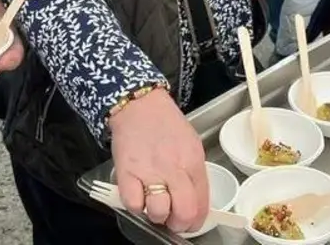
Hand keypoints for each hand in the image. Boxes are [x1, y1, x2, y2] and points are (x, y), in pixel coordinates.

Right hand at [111, 89, 208, 232]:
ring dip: (156, 215)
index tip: (190, 224)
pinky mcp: (127, 172)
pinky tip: (138, 194)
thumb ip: (194, 174)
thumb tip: (194, 202)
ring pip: (158, 212)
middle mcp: (174, 168)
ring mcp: (150, 171)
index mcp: (193, 161)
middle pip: (184, 212)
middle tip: (172, 220)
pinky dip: (136, 206)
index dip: (196, 222)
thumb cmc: (166, 124)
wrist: (140, 105)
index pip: (202, 204)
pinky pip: (133, 204)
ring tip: (153, 204)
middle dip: (179, 224)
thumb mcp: (191, 145)